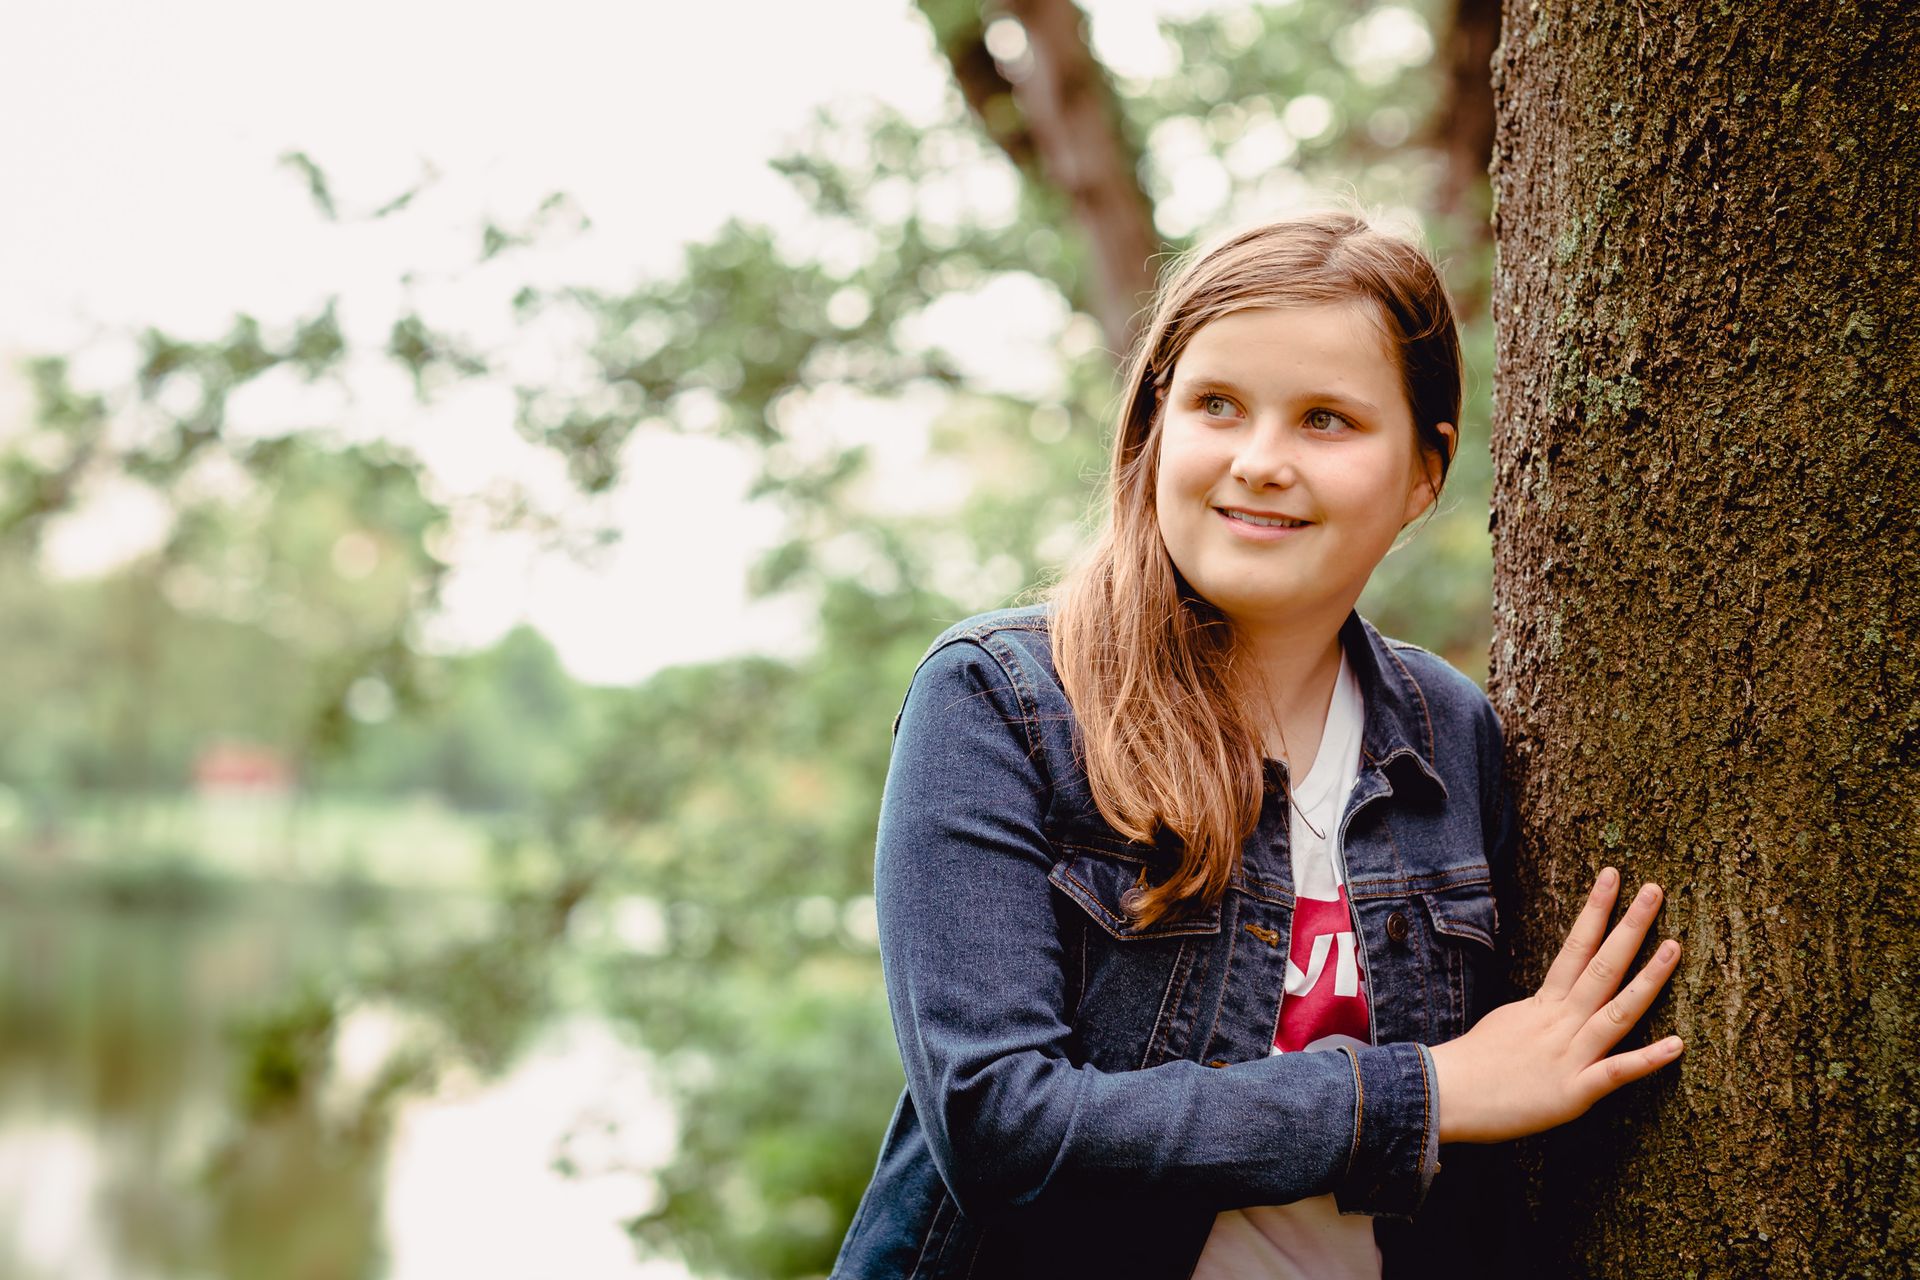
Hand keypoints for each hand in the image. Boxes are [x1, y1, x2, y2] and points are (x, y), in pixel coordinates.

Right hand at [1428, 867, 1683, 1142]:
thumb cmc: (1471, 1063)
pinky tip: (1677, 1044)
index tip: (1612, 877)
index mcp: (1543, 1004)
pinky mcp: (1573, 1093)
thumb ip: (1537, 1012)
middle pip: (1601, 967)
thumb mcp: (1506, 1023)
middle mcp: (1560, 1022)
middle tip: (1653, 890)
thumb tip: (1553, 1001)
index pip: (1575, 947)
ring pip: (1616, 1012)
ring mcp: (1568, 1055)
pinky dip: (1647, 1060)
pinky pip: (1615, 1073)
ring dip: (1648, 979)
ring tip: (1675, 946)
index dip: (1596, 911)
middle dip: (1629, 927)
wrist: (1444, 1095)